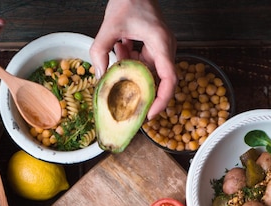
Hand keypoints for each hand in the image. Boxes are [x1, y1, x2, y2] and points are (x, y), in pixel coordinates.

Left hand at [90, 0, 176, 117]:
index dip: (161, 101)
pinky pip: (145, 63)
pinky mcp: (155, 46)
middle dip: (142, 90)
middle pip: (159, 81)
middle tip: (127, 101)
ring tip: (119, 56)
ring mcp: (161, 47)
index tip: (149, 114)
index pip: (170, 79)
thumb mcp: (109, 26)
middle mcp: (165, 48)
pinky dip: (131, 61)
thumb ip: (100, 52)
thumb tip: (99, 78)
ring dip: (132, 71)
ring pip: (149, 72)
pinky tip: (121, 48)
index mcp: (161, 44)